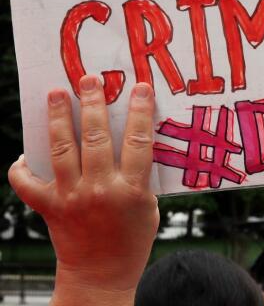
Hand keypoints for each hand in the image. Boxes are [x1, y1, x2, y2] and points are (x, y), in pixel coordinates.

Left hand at [8, 75, 159, 305]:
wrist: (100, 277)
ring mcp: (71, 198)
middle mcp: (100, 190)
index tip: (140, 88)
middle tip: (88, 79)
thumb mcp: (148, 206)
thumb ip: (140, 175)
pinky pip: (27, 183)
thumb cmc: (132, 241)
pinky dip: (21, 167)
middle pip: (95, 138)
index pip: (137, 142)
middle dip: (92, 104)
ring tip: (55, 94)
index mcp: (131, 191)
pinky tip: (24, 153)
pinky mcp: (49, 208)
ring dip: (57, 119)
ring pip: (61, 150)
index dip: (139, 112)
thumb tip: (131, 139)